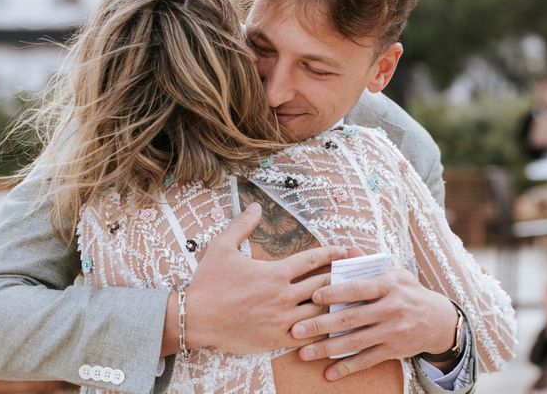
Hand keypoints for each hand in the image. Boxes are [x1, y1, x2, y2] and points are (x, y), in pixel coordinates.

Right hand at [184, 203, 348, 353]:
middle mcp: (283, 296)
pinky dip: (319, 327)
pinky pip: (307, 334)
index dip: (331, 253)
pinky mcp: (276, 339)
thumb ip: (242, 225)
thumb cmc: (208, 282)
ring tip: (346, 298)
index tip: (343, 250)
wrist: (194, 318)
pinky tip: (327, 324)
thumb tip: (254, 206)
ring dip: (333, 303)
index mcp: (275, 272)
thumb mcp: (222, 247)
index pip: (313, 260)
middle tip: (352, 273)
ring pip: (319, 311)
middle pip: (323, 284)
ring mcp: (282, 319)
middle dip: (339, 277)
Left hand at [290, 265, 457, 380]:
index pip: (358, 288)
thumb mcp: (394, 272)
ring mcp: (392, 332)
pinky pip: (367, 360)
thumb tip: (345, 249)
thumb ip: (368, 263)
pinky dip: (347, 367)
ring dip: (327, 349)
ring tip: (304, 353)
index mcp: (388, 285)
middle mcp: (391, 309)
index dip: (336, 292)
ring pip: (355, 342)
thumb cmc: (408, 291)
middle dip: (321, 325)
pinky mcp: (393, 351)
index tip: (313, 295)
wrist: (438, 320)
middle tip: (296, 329)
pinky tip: (328, 373)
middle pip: (351, 318)